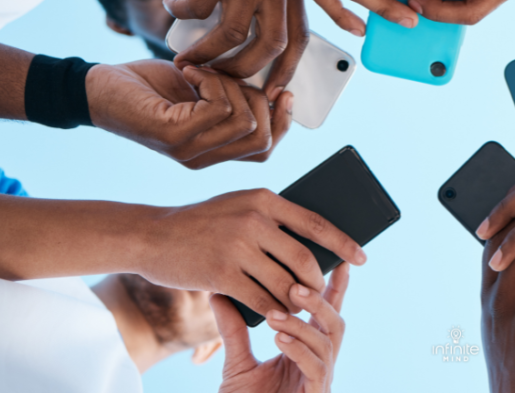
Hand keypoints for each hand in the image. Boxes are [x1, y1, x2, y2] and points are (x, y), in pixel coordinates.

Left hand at [86, 61, 290, 168]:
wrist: (97, 89)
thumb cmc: (148, 87)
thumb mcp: (203, 93)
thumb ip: (234, 100)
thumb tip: (274, 89)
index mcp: (213, 152)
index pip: (265, 150)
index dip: (283, 122)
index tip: (283, 92)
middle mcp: (202, 159)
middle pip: (263, 140)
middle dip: (259, 100)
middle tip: (229, 76)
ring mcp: (187, 152)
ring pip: (245, 122)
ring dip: (232, 86)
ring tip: (204, 72)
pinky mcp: (172, 136)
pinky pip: (219, 108)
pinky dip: (212, 80)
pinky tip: (189, 71)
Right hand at [142, 190, 364, 315]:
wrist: (151, 235)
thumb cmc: (203, 223)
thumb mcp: (240, 207)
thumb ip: (272, 220)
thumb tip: (314, 245)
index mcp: (264, 199)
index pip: (316, 222)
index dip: (343, 242)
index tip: (363, 257)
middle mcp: (254, 219)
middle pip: (304, 259)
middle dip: (316, 282)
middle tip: (317, 294)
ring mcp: (237, 247)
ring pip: (284, 284)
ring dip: (294, 302)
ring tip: (294, 307)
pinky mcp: (221, 274)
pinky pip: (260, 300)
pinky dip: (271, 311)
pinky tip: (273, 316)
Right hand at [165, 0, 306, 81]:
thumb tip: (249, 36)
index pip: (300, 41)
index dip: (286, 72)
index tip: (268, 95)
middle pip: (270, 47)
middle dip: (242, 72)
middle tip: (217, 80)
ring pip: (232, 34)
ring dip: (206, 53)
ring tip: (185, 56)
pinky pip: (201, 5)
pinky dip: (183, 13)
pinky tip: (172, 5)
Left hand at [215, 263, 348, 392]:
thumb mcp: (236, 364)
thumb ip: (234, 330)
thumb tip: (218, 292)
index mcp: (306, 354)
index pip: (324, 316)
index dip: (333, 288)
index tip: (335, 260)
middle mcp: (319, 365)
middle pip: (335, 323)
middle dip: (321, 300)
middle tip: (296, 286)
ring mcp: (320, 382)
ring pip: (327, 342)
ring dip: (302, 323)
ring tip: (275, 314)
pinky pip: (317, 367)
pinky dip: (299, 348)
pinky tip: (279, 337)